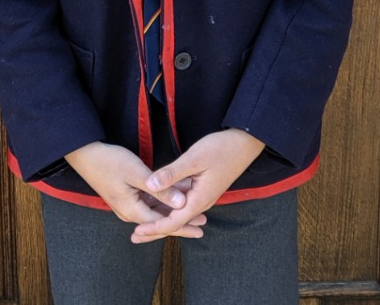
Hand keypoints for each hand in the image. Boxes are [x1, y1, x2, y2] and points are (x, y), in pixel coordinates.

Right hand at [64, 141, 205, 237]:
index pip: (163, 224)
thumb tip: (182, 204)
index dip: (183, 225)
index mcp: (132, 210)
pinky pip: (148, 203)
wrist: (86, 155)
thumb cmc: (111, 161)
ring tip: (194, 210)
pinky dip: (163, 202)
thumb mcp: (137, 174)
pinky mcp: (126, 196)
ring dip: (173, 210)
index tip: (201, 226)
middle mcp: (129, 212)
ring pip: (155, 211)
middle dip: (181, 221)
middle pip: (160, 221)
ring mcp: (126, 204)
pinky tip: (175, 197)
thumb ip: (160, 190)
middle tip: (203, 223)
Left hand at [131, 129, 264, 242]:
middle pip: (174, 222)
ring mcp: (202, 195)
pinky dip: (170, 203)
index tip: (136, 233)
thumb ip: (172, 173)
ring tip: (142, 219)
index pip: (173, 222)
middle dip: (154, 229)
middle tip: (134, 236)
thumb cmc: (221, 149)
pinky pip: (183, 200)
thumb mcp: (194, 158)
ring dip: (161, 216)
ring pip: (178, 211)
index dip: (153, 228)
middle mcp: (201, 202)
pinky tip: (158, 198)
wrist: (245, 142)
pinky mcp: (202, 187)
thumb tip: (150, 185)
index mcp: (199, 200)